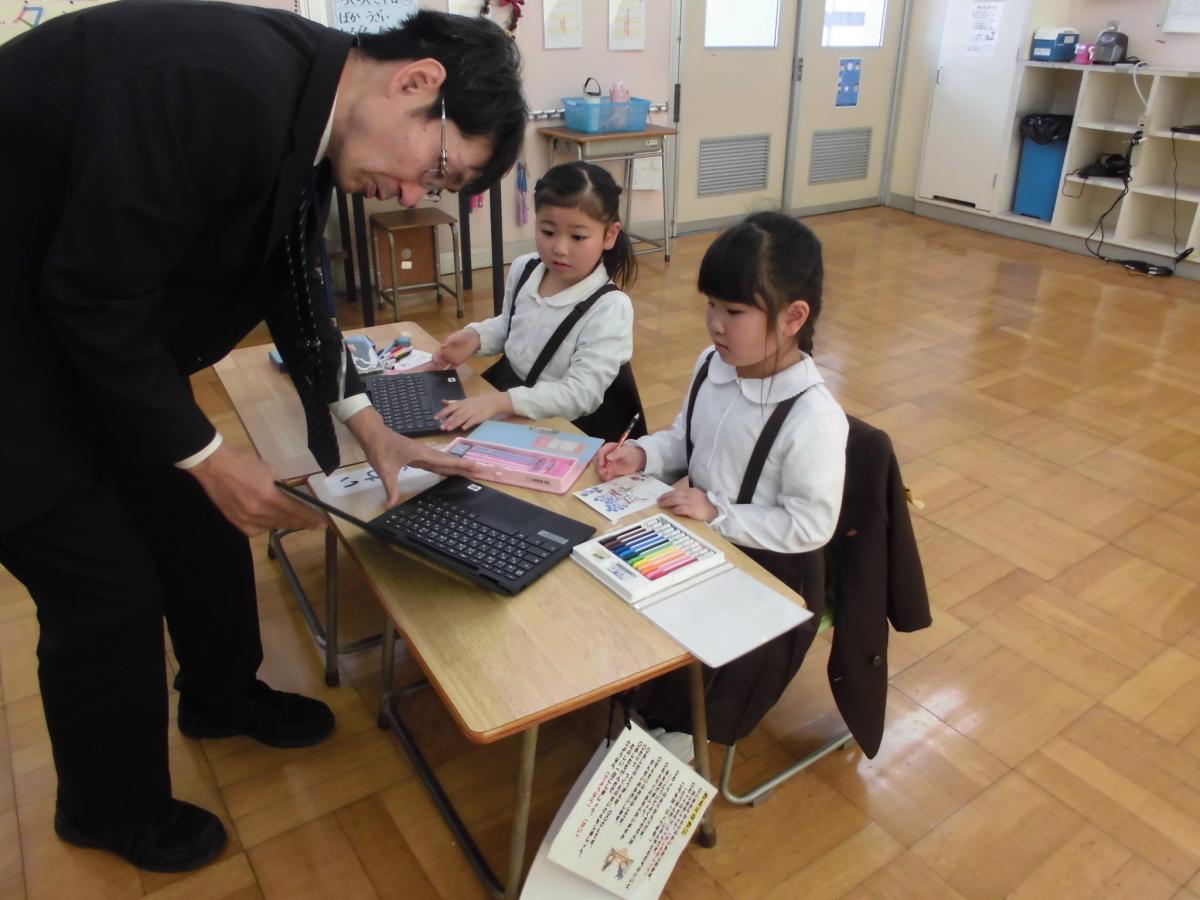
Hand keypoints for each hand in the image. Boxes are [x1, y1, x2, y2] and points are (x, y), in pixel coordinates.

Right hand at [189, 444, 322, 535]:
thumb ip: (278, 484)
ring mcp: (244, 518)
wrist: (213, 464)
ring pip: (270, 527)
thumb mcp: (268, 469)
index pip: (295, 511)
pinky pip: (254, 530)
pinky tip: (267, 522)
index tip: (322, 524)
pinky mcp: (234, 520)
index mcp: (269, 496)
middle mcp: (258, 511)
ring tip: (293, 521)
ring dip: (283, 524)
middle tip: (313, 524)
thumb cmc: (242, 461)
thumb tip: (284, 493)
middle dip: (300, 523)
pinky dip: (263, 526)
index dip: (310, 518)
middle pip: (284, 521)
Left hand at [345, 407, 480, 506]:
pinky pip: (436, 462)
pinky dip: (446, 466)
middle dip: (465, 466)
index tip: (475, 466)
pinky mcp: (419, 456)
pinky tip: (450, 470)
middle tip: (481, 470)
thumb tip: (391, 505)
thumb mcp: (384, 469)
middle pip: (449, 461)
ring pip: (444, 461)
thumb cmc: (380, 449)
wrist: (374, 434)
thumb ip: (390, 487)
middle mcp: (426, 453)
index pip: (445, 461)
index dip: (461, 464)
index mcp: (421, 454)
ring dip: (457, 465)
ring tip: (471, 470)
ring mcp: (423, 454)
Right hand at [431, 328, 480, 368]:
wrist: (472, 338)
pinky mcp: (457, 362)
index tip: (434, 361)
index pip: (436, 354)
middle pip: (438, 361)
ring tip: (437, 373)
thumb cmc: (461, 336)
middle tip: (431, 370)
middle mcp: (445, 354)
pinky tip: (447, 374)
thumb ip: (449, 341)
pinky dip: (449, 371)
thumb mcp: (454, 337)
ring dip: (440, 369)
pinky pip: (452, 367)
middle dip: (434, 366)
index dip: (434, 358)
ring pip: (443, 365)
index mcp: (443, 348)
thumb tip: (443, 346)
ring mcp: (451, 359)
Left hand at [434, 392, 512, 431]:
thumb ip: (453, 403)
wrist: (491, 402)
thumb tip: (442, 401)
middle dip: (448, 421)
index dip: (442, 413)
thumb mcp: (464, 401)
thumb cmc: (476, 402)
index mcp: (461, 403)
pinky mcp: (479, 417)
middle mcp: (466, 407)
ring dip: (455, 424)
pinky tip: (463, 428)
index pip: (449, 408)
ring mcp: (472, 412)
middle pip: (455, 414)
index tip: (436, 418)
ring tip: (449, 429)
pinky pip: (472, 421)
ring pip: (462, 418)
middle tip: (441, 427)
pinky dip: (467, 424)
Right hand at [595, 442, 645, 480]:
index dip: (599, 458)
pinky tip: (610, 478)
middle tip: (603, 472)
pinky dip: (605, 477)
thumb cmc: (631, 454)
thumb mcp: (626, 452)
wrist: (636, 461)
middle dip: (598, 467)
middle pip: (596, 461)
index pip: (600, 452)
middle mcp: (605, 456)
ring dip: (601, 473)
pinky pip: (604, 475)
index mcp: (608, 448)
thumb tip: (608, 457)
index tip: (601, 465)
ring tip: (608, 476)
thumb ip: (617, 453)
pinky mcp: (608, 471)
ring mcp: (605, 464)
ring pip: (599, 469)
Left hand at [656, 487, 717, 522]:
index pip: (677, 491)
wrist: (717, 512)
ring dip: (666, 503)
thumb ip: (688, 498)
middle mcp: (691, 495)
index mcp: (692, 491)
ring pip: (675, 500)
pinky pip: (681, 508)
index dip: (668, 494)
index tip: (661, 497)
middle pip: (674, 495)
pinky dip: (675, 509)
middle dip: (665, 497)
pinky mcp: (693, 510)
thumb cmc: (707, 507)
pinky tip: (671, 511)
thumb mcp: (698, 498)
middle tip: (658, 501)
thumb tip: (676, 501)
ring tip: (661, 505)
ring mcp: (691, 502)